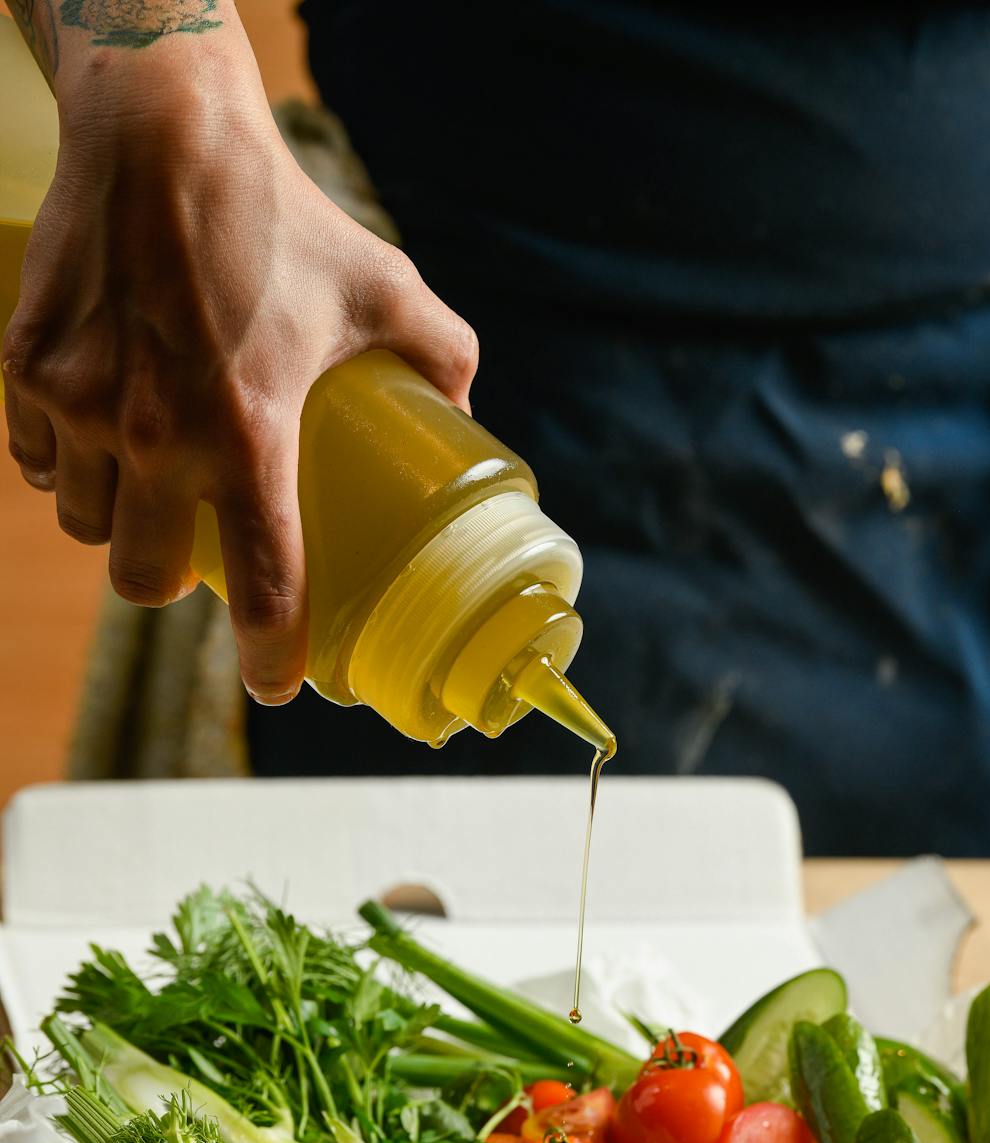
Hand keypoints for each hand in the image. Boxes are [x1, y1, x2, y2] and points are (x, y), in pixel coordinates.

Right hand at [3, 35, 476, 702]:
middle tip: (198, 553)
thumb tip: (464, 407)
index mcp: (247, 435)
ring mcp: (78, 405)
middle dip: (170, 583)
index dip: (271, 658)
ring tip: (148, 485)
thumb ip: (441, 352)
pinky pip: (32, 461)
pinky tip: (92, 439)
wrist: (160, 128)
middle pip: (143, 581)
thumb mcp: (383, 285)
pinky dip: (59, 465)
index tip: (277, 685)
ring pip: (83, 525)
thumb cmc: (279, 213)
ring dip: (115, 522)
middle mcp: (153, 437)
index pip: (262, 588)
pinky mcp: (26, 369)